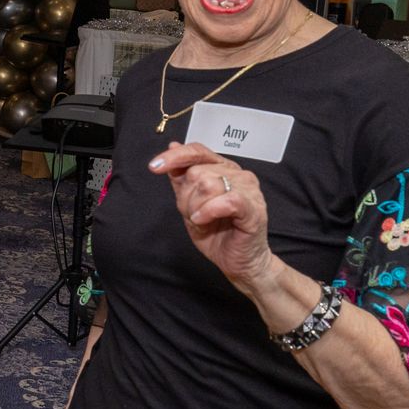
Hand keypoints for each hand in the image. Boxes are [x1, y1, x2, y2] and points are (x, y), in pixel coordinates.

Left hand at [148, 142, 275, 291]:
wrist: (237, 262)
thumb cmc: (217, 234)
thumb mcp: (189, 204)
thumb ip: (182, 178)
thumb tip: (173, 146)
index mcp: (224, 169)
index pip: (197, 151)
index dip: (174, 157)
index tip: (154, 167)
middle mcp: (238, 174)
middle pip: (197, 172)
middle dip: (186, 198)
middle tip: (194, 215)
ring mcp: (249, 190)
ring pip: (208, 184)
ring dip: (197, 207)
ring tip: (203, 221)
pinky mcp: (254, 208)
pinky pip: (226, 200)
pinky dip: (209, 211)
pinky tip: (204, 220)